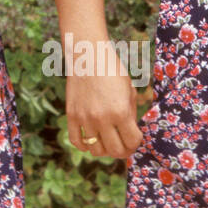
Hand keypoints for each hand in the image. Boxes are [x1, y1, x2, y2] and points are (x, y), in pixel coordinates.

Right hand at [65, 45, 141, 159]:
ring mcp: (85, 118)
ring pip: (96, 150)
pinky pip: (77, 142)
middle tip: (123, 144)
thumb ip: (130, 116)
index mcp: (121, 112)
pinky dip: (85, 146)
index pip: (132, 143)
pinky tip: (91, 140)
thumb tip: (130, 136)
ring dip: (104, 149)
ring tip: (107, 141)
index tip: (134, 138)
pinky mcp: (71, 115)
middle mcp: (102, 118)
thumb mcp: (129, 92)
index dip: (136, 143)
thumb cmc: (112, 71)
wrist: (88, 56)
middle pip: (115, 151)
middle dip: (123, 151)